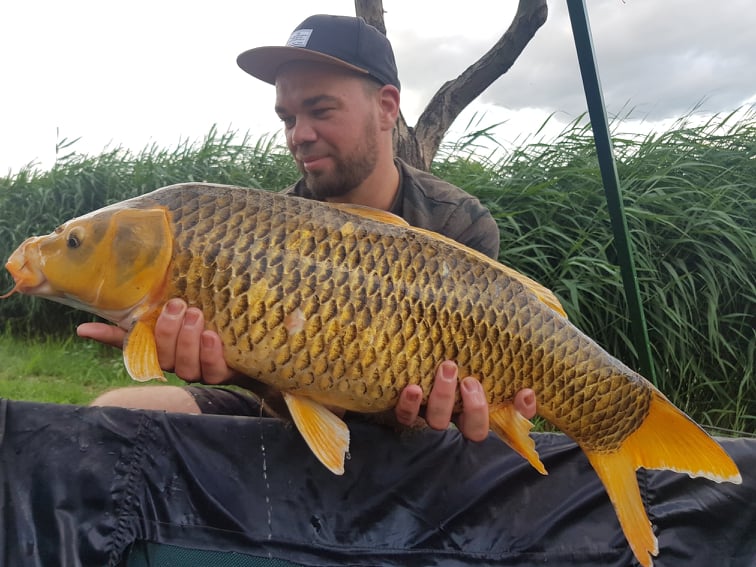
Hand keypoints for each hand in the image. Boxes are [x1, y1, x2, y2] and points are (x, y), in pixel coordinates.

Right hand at [78, 298, 236, 384]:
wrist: (257, 345)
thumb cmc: (219, 321)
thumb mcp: (195, 308)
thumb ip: (169, 301)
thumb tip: (142, 286)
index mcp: (164, 345)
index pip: (131, 344)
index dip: (108, 337)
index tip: (85, 328)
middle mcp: (177, 362)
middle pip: (161, 355)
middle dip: (167, 330)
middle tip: (179, 305)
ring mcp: (199, 371)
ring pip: (185, 366)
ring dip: (188, 339)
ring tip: (197, 315)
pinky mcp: (223, 376)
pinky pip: (212, 371)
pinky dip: (211, 353)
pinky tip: (212, 336)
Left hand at [394, 360, 536, 441]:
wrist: (403, 351)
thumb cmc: (448, 356)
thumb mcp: (478, 362)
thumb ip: (503, 373)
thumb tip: (528, 392)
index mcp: (477, 410)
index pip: (510, 419)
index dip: (519, 414)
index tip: (524, 393)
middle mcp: (456, 418)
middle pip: (473, 430)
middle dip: (475, 408)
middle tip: (471, 381)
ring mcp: (430, 416)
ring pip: (439, 421)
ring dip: (444, 397)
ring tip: (447, 369)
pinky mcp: (405, 412)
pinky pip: (406, 416)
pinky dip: (409, 405)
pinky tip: (413, 388)